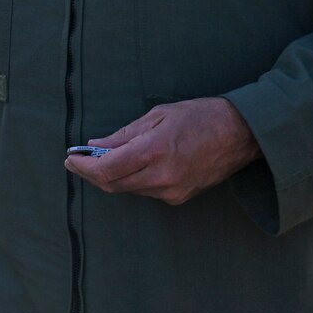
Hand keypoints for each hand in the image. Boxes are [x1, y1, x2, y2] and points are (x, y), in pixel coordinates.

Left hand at [65, 97, 261, 205]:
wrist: (242, 134)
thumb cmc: (200, 116)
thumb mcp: (158, 115)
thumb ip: (123, 135)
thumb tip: (95, 147)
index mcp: (155, 151)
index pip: (106, 171)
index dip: (83, 168)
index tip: (70, 159)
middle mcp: (163, 177)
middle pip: (113, 185)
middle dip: (92, 174)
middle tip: (79, 161)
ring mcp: (173, 191)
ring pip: (128, 189)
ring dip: (112, 177)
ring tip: (103, 159)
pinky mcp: (181, 197)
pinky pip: (146, 191)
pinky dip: (132, 180)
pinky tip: (131, 165)